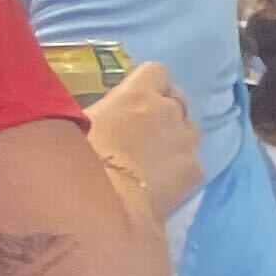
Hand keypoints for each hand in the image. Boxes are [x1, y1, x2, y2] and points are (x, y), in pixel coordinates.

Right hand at [85, 61, 198, 217]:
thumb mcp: (78, 122)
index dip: (148, 83)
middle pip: (177, 99)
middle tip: (142, 129)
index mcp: (138, 94)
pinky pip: (193, 160)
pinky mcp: (197, 170)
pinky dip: (181, 166)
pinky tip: (161, 180)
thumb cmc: (80, 158)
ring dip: (176, 136)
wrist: (105, 204)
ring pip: (189, 129)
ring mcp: (188, 141)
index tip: (135, 98)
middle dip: (164, 109)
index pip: (157, 71)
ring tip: (153, 156)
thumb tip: (99, 112)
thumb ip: (100, 110)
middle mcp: (170, 111)